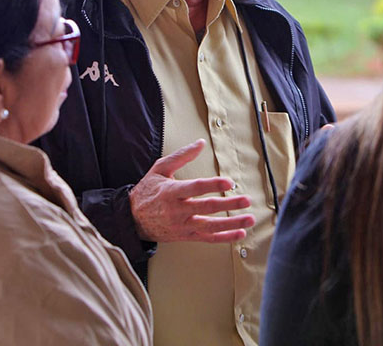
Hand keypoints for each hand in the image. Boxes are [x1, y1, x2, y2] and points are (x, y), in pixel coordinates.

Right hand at [129, 140, 254, 242]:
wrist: (133, 219)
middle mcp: (177, 210)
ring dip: (232, 223)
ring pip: (210, 226)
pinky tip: (240, 233)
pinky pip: (207, 239)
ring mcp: (182, 225)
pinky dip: (225, 238)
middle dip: (229, 204)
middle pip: (206, 208)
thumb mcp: (160, 168)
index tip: (229, 183)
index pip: (195, 188)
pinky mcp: (185, 235)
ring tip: (249, 219)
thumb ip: (182, 156)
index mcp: (171, 191)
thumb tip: (200, 143)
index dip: (213, 185)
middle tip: (246, 200)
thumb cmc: (148, 191)